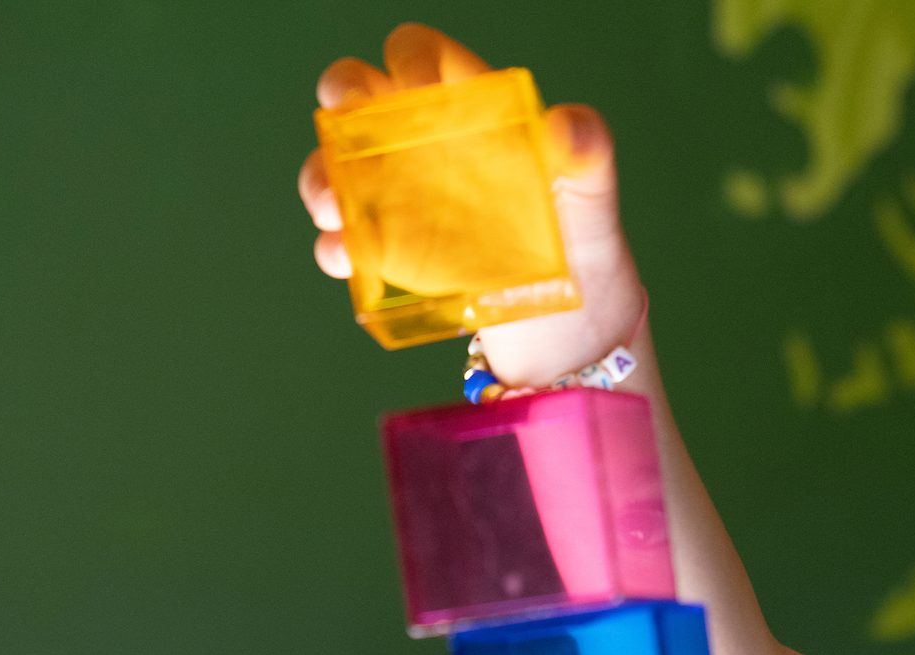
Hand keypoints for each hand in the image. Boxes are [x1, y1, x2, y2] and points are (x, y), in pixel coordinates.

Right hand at [297, 23, 648, 382]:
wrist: (574, 335)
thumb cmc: (582, 248)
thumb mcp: (593, 199)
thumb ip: (589, 153)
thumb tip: (570, 124)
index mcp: (472, 114)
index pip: (426, 59)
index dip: (411, 58)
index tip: (417, 87)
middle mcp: (426, 147)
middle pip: (361, 97)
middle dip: (341, 96)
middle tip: (341, 116)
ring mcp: (402, 200)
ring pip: (339, 167)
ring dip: (321, 178)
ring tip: (331, 208)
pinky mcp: (392, 255)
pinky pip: (348, 240)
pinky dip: (337, 247)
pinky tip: (346, 257)